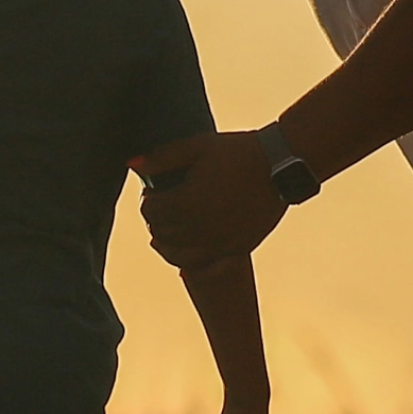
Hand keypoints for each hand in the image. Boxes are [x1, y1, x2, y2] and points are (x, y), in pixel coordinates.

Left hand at [136, 132, 287, 268]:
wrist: (281, 166)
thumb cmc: (237, 152)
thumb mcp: (196, 147)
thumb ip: (162, 158)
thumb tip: (131, 165)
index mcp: (187, 201)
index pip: (151, 211)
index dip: (147, 201)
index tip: (153, 193)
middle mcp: (201, 227)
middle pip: (161, 234)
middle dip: (155, 221)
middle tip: (161, 209)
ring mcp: (220, 242)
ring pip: (177, 256)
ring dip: (167, 245)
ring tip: (168, 231)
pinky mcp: (236, 249)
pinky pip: (204, 267)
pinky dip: (190, 264)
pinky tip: (185, 258)